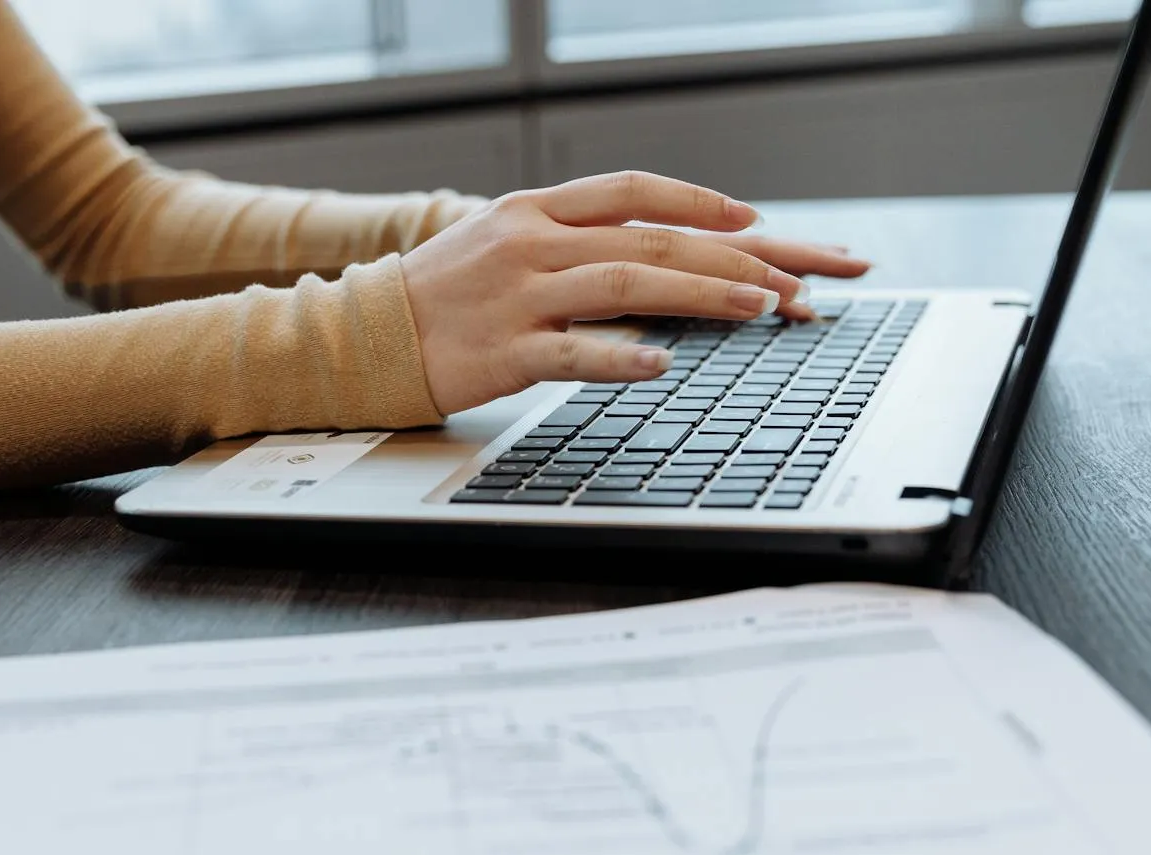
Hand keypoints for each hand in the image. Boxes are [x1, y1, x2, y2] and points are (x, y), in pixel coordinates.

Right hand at [399, 171, 871, 414]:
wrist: (360, 336)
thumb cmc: (440, 297)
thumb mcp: (501, 244)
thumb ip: (569, 240)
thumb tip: (649, 252)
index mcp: (534, 211)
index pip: (633, 191)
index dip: (698, 203)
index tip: (754, 221)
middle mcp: (531, 243)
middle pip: (650, 239)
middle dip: (731, 258)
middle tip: (791, 281)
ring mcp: (517, 296)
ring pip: (627, 284)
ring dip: (702, 295)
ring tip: (759, 309)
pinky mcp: (501, 353)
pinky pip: (573, 353)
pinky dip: (622, 358)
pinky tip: (664, 367)